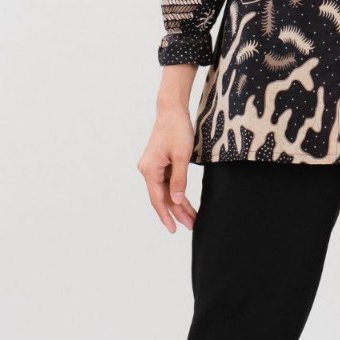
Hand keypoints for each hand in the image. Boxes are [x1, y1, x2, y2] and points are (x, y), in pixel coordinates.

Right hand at [137, 105, 198, 231]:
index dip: (166, 216)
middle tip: (192, 225)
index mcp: (150, 170)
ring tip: (192, 217)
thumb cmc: (177, 129)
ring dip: (178, 203)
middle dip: (177, 212)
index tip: (174, 230)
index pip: (158, 200)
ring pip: (166, 191)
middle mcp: (148, 170)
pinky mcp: (159, 162)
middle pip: (163, 197)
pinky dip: (177, 191)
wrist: (172, 109)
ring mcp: (153, 166)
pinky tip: (185, 201)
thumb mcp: (182, 156)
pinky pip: (168, 182)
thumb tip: (176, 201)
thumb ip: (179, 180)